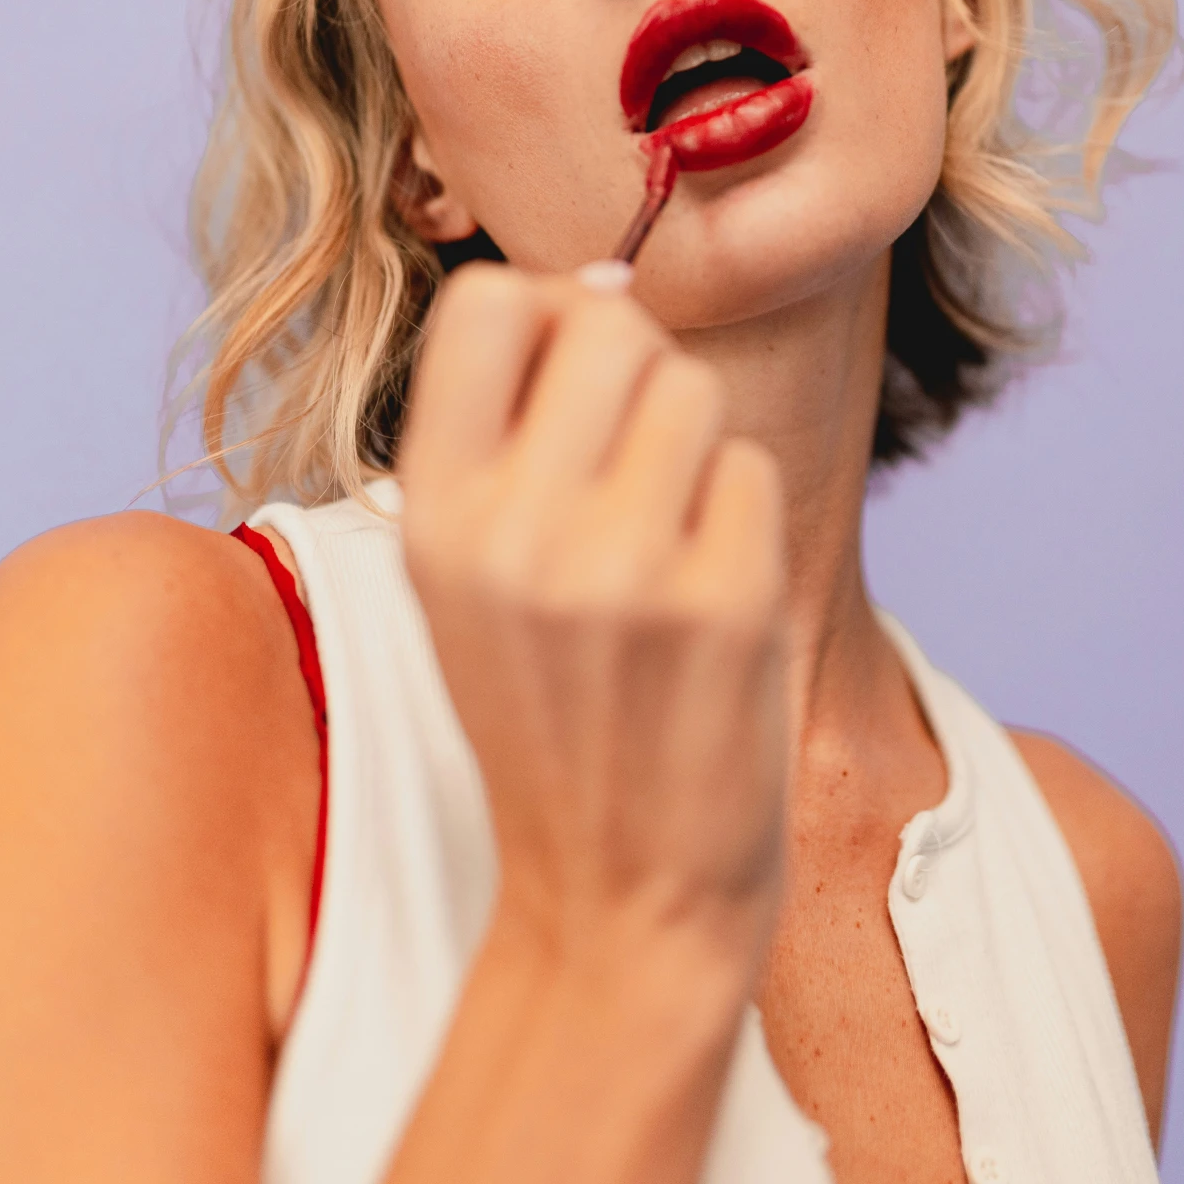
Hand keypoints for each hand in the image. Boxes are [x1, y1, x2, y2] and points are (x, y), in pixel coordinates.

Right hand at [398, 264, 788, 983]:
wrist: (618, 897)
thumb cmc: (550, 716)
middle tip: (633, 467)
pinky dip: (742, 518)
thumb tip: (601, 286)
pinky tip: (708, 600)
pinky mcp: (725, 602)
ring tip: (665, 541)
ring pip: (693, 389)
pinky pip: (751, 471)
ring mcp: (624, 567)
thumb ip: (507, 435)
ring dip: (695, 448)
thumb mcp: (469, 578)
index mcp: (433, 517)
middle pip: (610, 324)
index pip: (490, 301)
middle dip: (638, 372)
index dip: (547, 313)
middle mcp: (516, 532)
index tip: (569, 376)